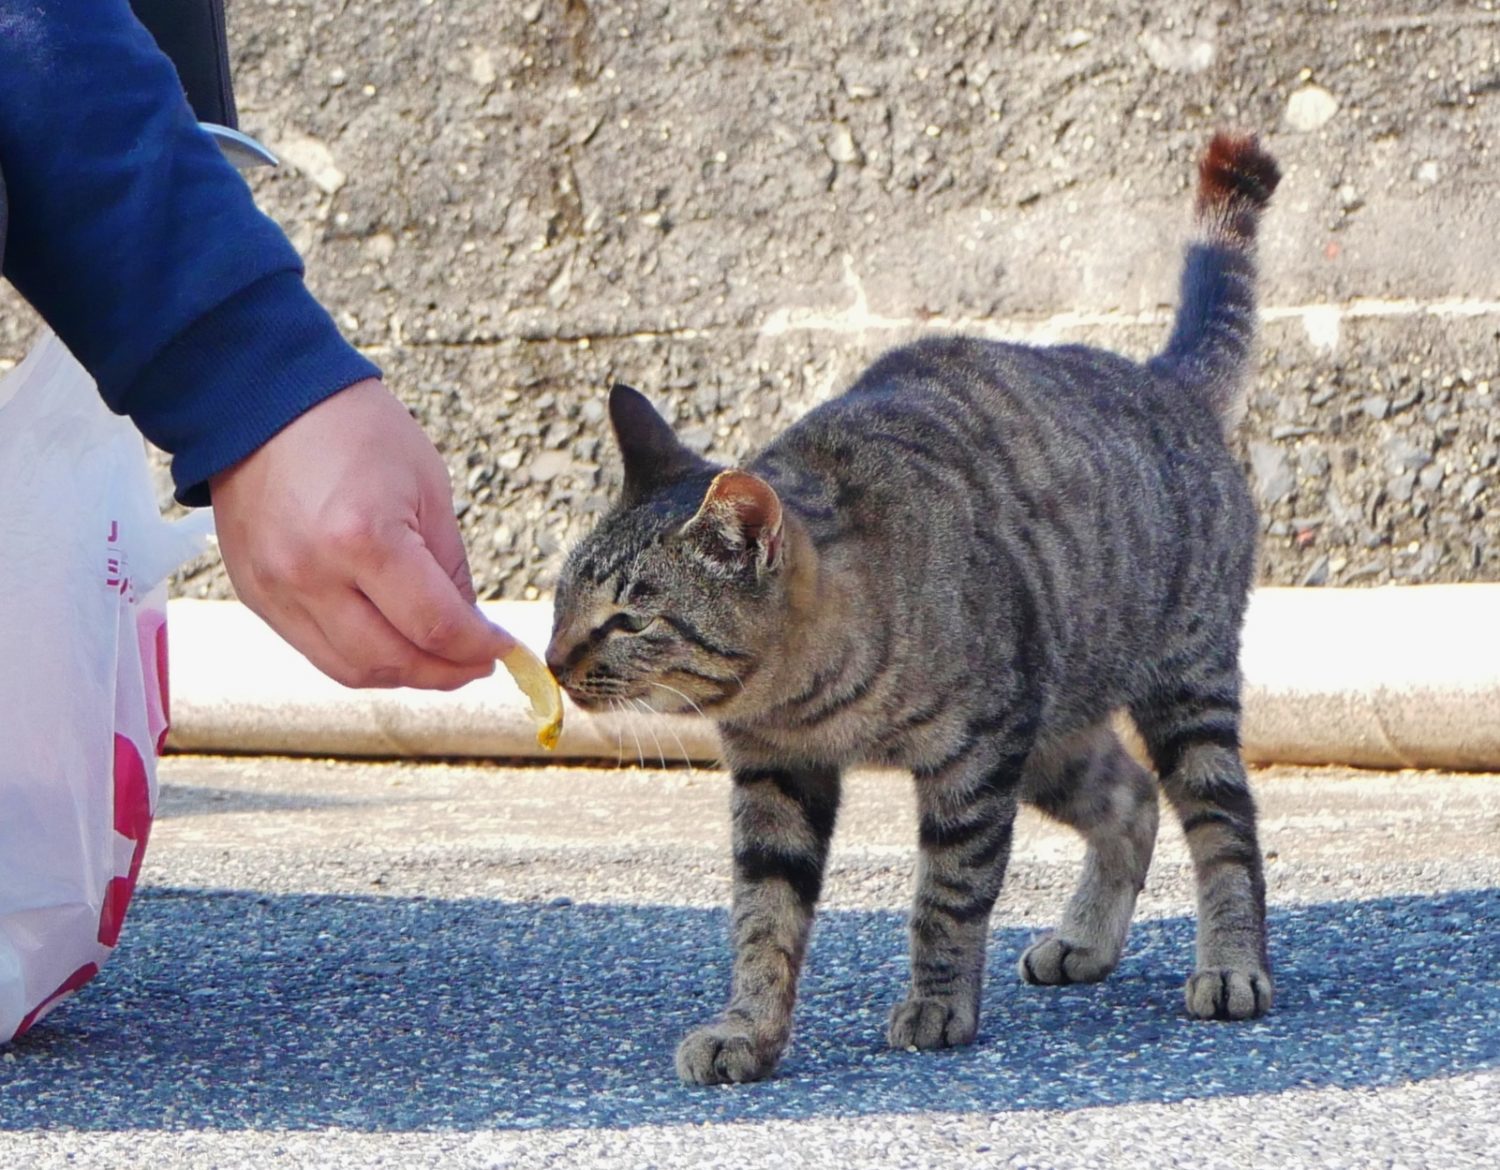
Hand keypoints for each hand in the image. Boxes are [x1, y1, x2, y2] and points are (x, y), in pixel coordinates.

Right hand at [210, 378, 515, 689]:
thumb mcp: (428, 487)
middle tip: (476, 663)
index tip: (503, 651)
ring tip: (439, 660)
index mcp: (363, 538)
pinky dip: (362, 660)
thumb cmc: (354, 431)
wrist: (265, 400)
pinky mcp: (256, 596)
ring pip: (352, 670)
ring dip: (405, 675)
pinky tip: (392, 644)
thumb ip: (450, 568)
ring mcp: (277, 590)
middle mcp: (312, 574)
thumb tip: (470, 629)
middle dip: (446, 673)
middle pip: (392, 662)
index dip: (478, 649)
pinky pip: (317, 652)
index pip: (434, 626)